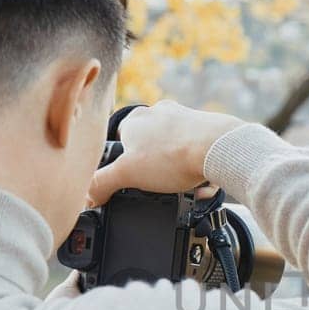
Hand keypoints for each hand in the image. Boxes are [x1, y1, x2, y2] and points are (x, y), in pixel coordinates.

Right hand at [86, 99, 244, 205]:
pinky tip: (200, 184)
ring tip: (183, 188)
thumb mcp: (127, 174)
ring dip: (178, 174)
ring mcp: (184, 119)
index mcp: (135, 120)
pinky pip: (196, 154)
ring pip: (174, 152)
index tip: (132, 180)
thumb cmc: (174, 155)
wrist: (220, 148)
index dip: (124, 166)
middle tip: (160, 187)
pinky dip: (197, 171)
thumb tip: (89, 195)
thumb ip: (102, 184)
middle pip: (148, 149)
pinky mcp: (206, 128)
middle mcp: (158, 113)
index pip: (119, 143)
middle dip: (155, 172)